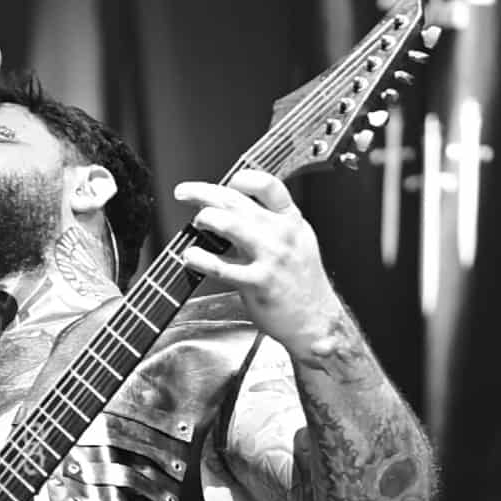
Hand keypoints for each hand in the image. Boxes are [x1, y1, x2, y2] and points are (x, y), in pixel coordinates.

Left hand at [174, 167, 343, 360]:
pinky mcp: (257, 283)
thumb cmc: (302, 284)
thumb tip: (235, 208)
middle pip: (237, 201)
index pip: (268, 185)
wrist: (316, 321)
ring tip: (196, 222)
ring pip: (228, 225)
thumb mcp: (298, 242)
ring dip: (204, 218)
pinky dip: (199, 259)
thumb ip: (272, 223)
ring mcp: (270, 258)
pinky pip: (220, 266)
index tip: (226, 183)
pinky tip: (190, 256)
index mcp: (292, 220)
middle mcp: (281, 234)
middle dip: (203, 192)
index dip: (242, 178)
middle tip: (185, 192)